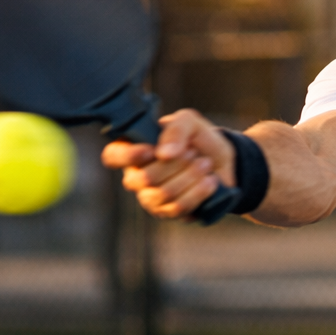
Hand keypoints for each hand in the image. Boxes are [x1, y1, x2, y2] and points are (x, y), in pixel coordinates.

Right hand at [99, 108, 236, 219]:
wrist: (222, 161)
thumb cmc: (197, 138)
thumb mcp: (189, 122)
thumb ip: (175, 129)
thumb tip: (164, 154)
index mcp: (132, 149)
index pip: (112, 156)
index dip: (128, 156)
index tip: (152, 150)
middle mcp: (136, 176)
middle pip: (143, 178)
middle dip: (176, 164)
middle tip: (194, 153)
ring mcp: (150, 198)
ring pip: (161, 194)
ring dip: (190, 177)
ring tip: (206, 164)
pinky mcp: (169, 213)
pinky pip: (178, 209)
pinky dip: (198, 192)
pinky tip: (210, 181)